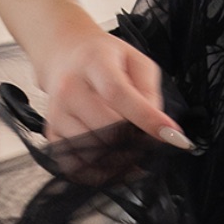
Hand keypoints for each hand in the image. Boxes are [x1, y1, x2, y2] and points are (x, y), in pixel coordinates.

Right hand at [40, 22, 192, 149]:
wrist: (64, 57)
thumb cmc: (103, 59)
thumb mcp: (136, 61)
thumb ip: (150, 92)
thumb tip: (156, 127)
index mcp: (94, 62)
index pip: (118, 94)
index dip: (146, 118)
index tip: (171, 135)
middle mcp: (69, 87)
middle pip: (107, 127)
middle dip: (134, 140)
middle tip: (147, 140)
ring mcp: (57, 112)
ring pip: (94, 149)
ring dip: (118, 155)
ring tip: (127, 143)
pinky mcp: (52, 132)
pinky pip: (77, 161)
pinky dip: (99, 166)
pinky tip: (111, 157)